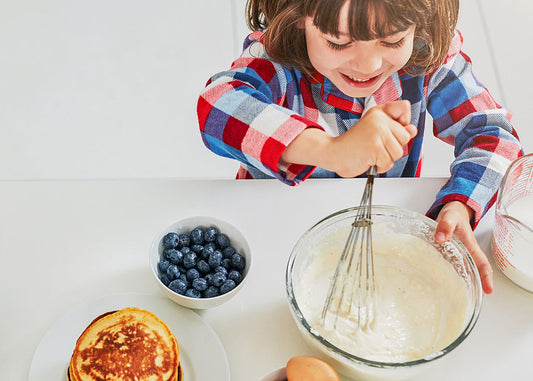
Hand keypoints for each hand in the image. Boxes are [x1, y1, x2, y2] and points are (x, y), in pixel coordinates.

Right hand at [281, 100, 416, 176]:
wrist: (333, 153)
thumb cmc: (353, 144)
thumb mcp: (374, 130)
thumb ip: (395, 128)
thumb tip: (412, 129)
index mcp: (379, 112)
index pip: (405, 108)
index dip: (403, 122)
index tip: (389, 130)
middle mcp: (379, 119)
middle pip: (405, 137)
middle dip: (393, 147)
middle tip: (374, 146)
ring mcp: (378, 132)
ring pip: (398, 152)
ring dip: (386, 159)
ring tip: (371, 154)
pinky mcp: (375, 147)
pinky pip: (388, 162)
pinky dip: (379, 166)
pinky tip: (367, 160)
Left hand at [434, 201, 493, 293]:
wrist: (451, 213)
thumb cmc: (453, 216)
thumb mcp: (449, 217)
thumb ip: (445, 225)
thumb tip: (440, 238)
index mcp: (470, 247)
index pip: (482, 264)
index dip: (486, 277)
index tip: (488, 290)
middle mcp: (466, 254)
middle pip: (474, 273)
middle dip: (474, 287)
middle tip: (469, 301)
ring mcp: (458, 256)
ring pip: (462, 273)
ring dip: (460, 285)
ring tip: (454, 299)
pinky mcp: (448, 257)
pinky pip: (450, 269)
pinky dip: (447, 277)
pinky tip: (438, 285)